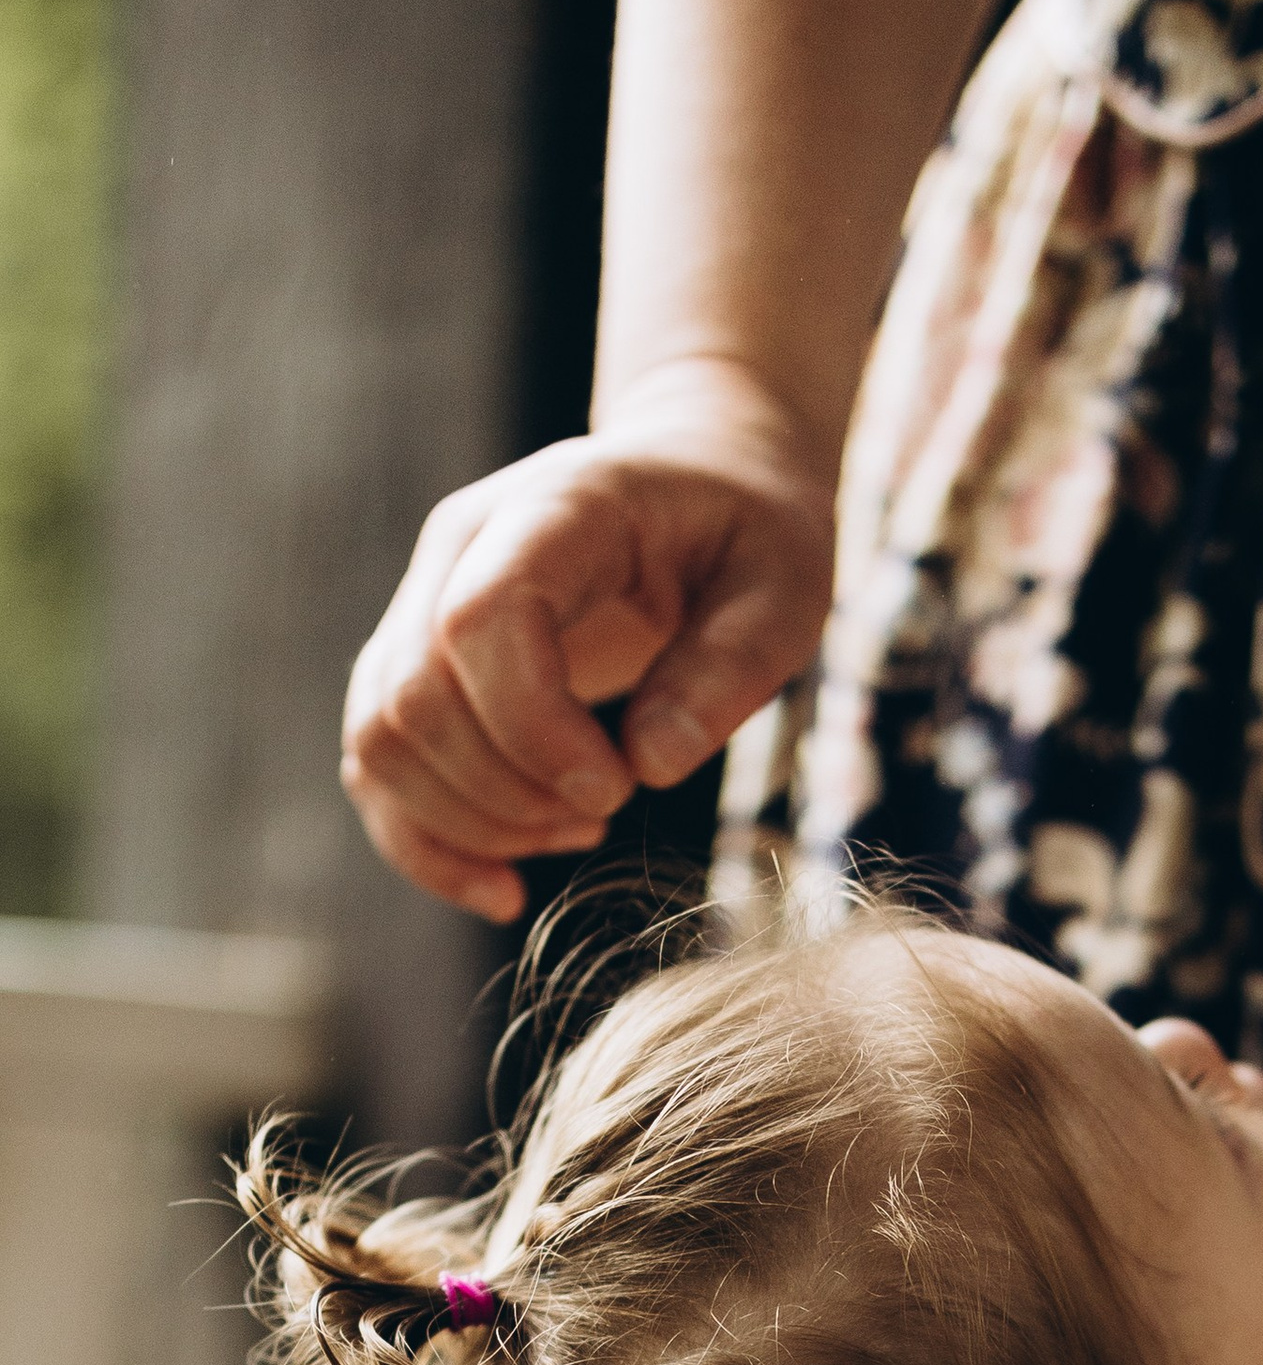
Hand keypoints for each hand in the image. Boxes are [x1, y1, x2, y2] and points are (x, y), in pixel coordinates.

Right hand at [342, 362, 836, 921]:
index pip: (480, 620)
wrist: (697, 476)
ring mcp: (423, 602)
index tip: (618, 789)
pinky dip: (427, 843)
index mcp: (552, 511)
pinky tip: (504, 888)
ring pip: (380, 738)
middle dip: (508, 794)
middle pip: (415, 695)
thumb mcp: (783, 589)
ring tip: (574, 829)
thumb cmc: (747, 532)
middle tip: (605, 813)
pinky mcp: (416, 661)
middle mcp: (460, 549)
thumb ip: (729, 671)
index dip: (533, 728)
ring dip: (471, 823)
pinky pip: (375, 765)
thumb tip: (648, 766)